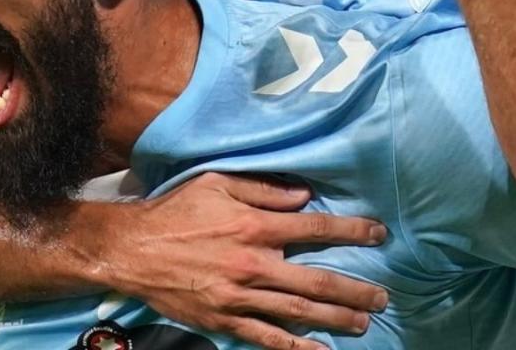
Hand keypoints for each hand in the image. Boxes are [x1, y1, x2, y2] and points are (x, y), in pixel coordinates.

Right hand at [101, 172, 388, 349]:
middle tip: (383, 297)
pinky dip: (295, 348)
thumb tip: (303, 196)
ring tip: (363, 323)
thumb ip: (263, 188)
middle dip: (354, 290)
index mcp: (254, 226)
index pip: (315, 229)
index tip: (378, 235)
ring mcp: (240, 296)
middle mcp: (253, 263)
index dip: (351, 232)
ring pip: (298, 312)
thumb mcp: (216, 182)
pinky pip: (266, 338)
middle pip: (316, 281)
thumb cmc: (175, 211)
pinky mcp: (225, 320)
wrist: (132, 249)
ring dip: (335, 319)